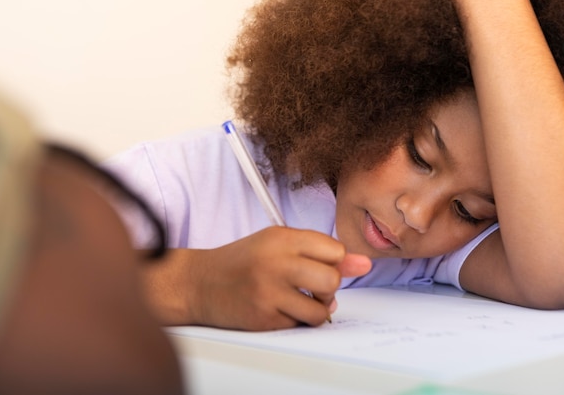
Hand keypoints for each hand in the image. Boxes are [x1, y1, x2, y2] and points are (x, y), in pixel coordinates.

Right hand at [141, 226, 370, 329]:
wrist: (201, 283)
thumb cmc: (243, 261)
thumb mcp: (278, 242)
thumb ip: (319, 250)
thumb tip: (363, 263)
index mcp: (282, 238)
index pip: (335, 250)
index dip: (335, 261)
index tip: (322, 264)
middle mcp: (276, 263)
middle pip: (332, 279)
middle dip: (329, 286)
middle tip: (314, 286)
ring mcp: (269, 292)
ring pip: (321, 308)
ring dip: (316, 308)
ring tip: (300, 300)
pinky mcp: (264, 318)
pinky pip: (300, 324)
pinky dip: (297, 319)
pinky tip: (281, 309)